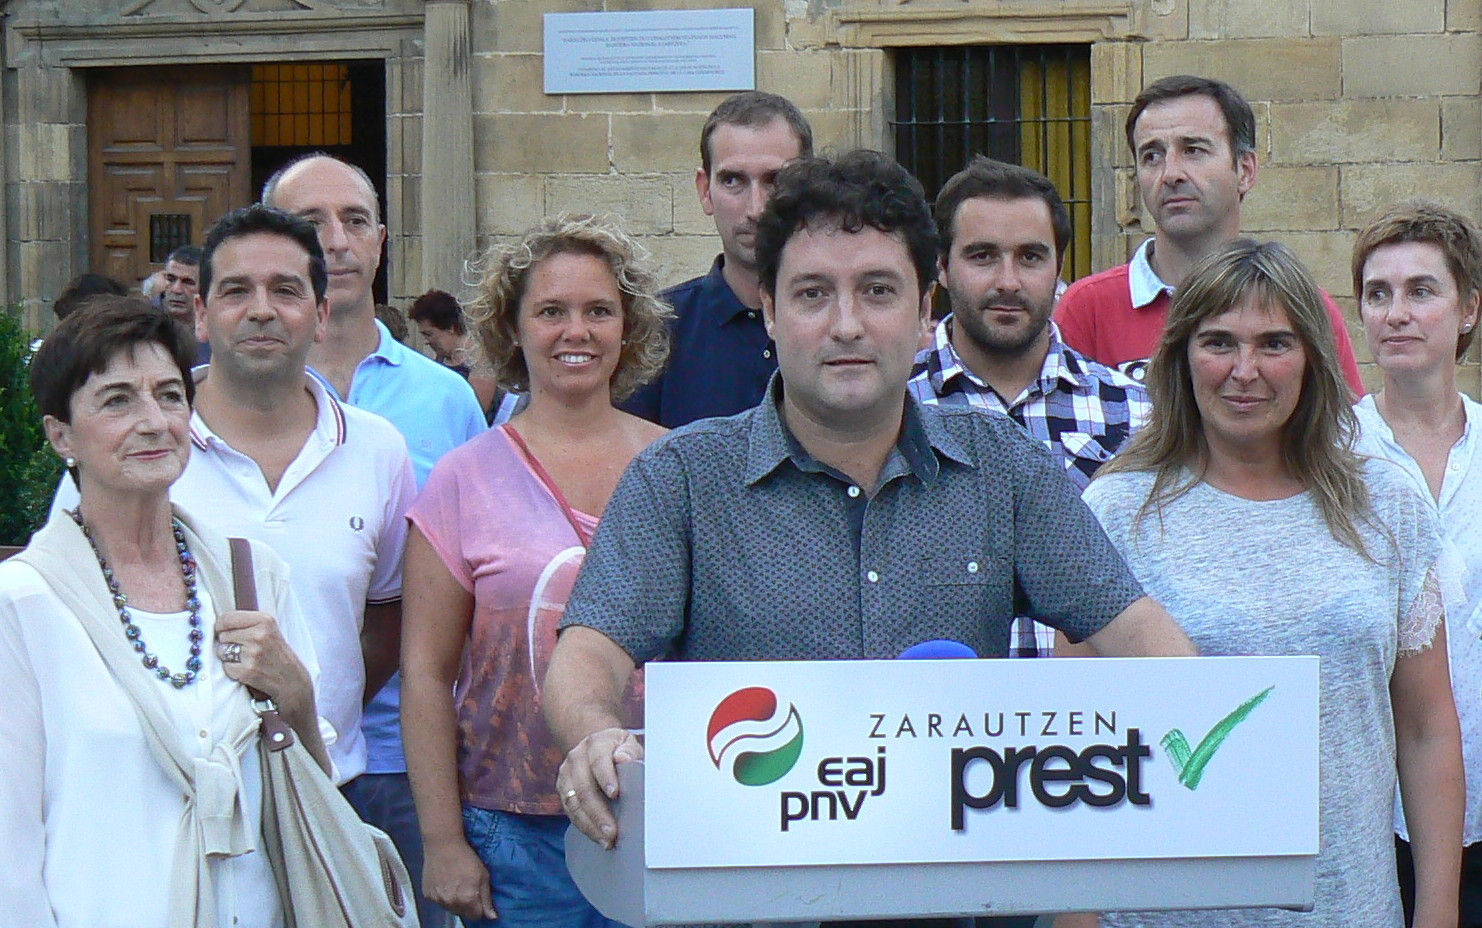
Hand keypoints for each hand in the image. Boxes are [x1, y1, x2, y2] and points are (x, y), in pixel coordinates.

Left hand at [215, 610, 311, 712]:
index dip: (222, 627)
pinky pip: (226, 667)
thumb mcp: (270, 631)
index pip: (227, 618)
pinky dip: (233, 671)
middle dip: (229, 644)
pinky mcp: (248, 671)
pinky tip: (247, 671)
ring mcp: (254, 653)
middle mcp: (259, 634)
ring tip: (247, 661)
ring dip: (230, 658)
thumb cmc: (278, 655)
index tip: (226, 632)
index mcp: (265, 620)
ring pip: (222, 651)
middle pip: (223, 636)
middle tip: (246, 651)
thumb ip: (248, 624)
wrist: (293, 681)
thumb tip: (218, 624)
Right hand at [423, 837, 496, 921]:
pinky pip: (438, 901)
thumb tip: (492, 917)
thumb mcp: (483, 875)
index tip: (478, 897)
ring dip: (454, 901)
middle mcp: (451, 903)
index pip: (476, 916)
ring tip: (455, 883)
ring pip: (450, 908)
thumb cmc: (466, 857)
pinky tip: (444, 881)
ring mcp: (437, 900)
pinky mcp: (427, 895)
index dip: (479, 907)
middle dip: (467, 905)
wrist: (443, 845)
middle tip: (466, 887)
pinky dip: (442, 895)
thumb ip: (487, 899)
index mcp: (467, 900)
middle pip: (463, 913)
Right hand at [555, 727, 642, 848]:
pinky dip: (584, 826)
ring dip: (590, 825)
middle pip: (584, 787)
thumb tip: (623, 759)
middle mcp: (576, 756)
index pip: (598, 760)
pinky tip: (596, 837)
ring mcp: (566, 773)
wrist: (596, 748)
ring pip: (574, 802)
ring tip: (606, 841)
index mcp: (596, 743)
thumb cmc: (619, 750)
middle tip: (612, 832)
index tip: (615, 794)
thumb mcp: (628, 744)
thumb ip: (629, 751)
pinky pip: (570, 810)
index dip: (606, 777)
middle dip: (598, 812)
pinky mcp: (562, 788)